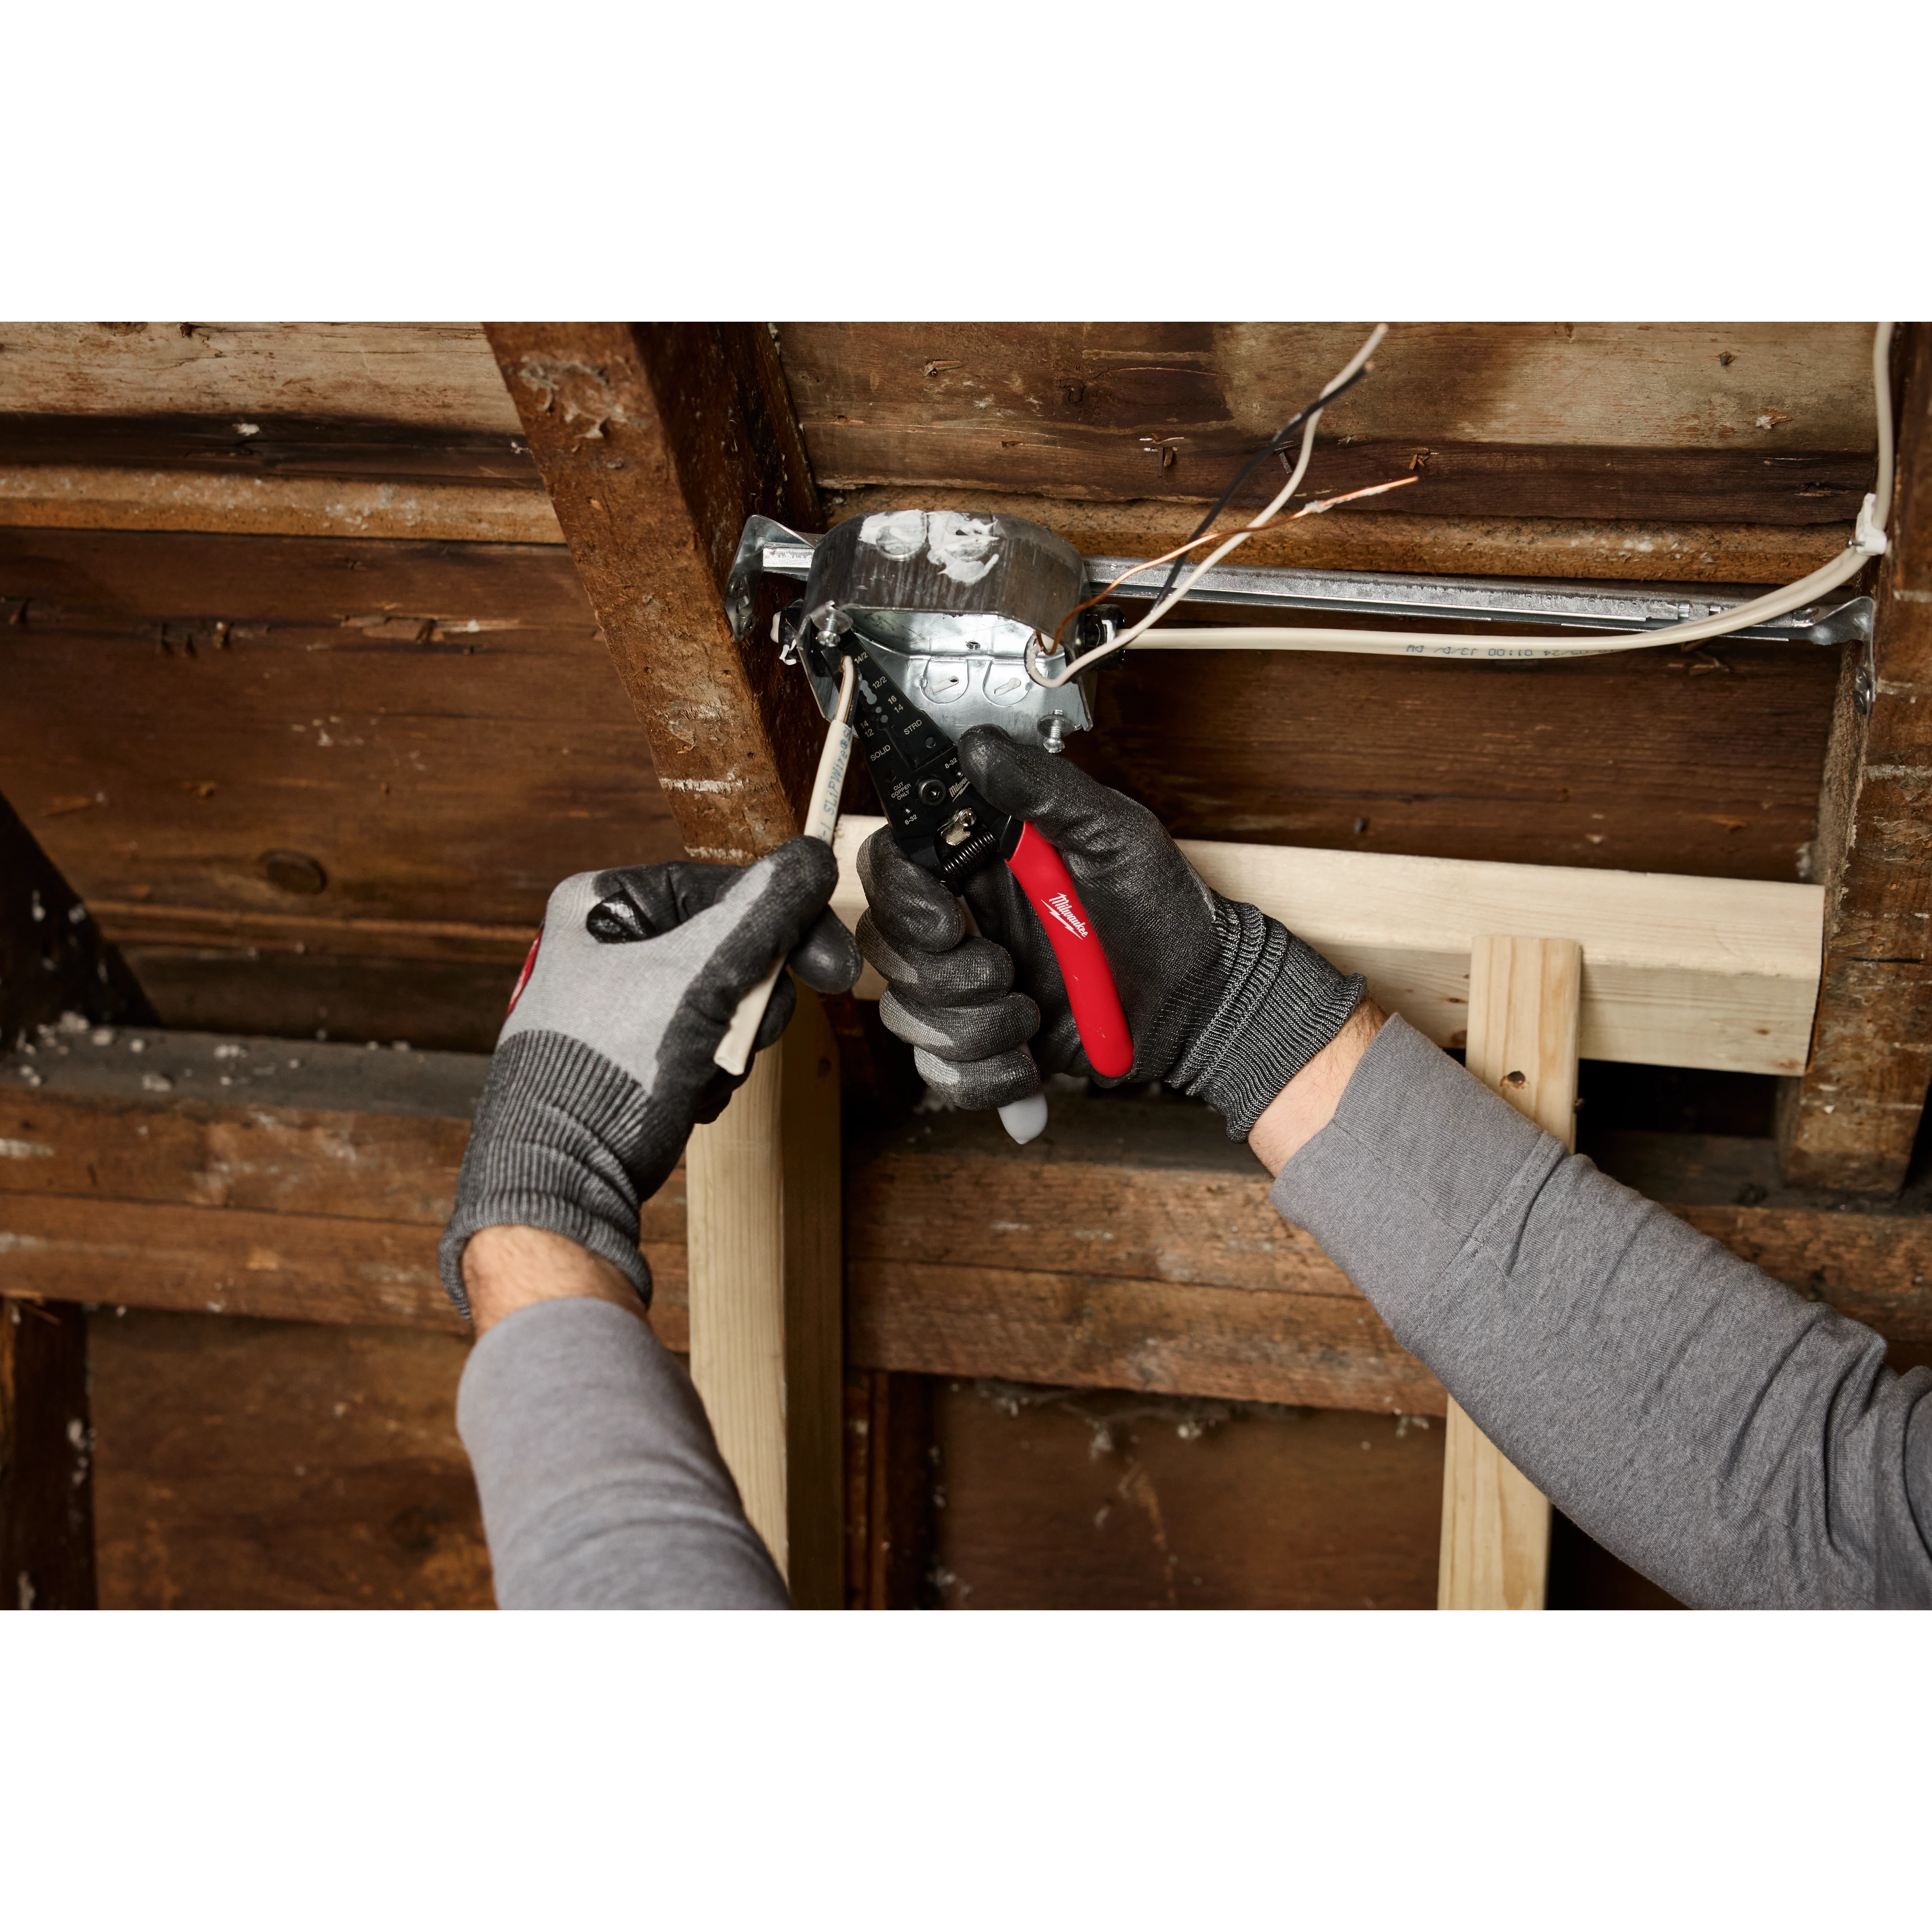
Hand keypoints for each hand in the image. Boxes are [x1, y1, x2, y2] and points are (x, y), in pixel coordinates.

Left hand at [440, 839, 858, 1317]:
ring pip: (722, 1001)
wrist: (558, 1183)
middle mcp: (602, 947)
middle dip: (748, 1002)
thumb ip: (759, 916)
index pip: (719, 889)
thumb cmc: (602, 1077)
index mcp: (599, 907)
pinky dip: (710, 1072)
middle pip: (726, 947)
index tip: (831, 962)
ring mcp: (616, 1003)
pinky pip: (702, 1042)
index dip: (783, 924)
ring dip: (731, 1043)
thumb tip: (809, 859)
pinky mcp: (630, 1054)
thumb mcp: (694, 981)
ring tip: (703, 1072)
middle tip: (752, 1032)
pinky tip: (689, 1095)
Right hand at [856, 727, 1363, 1139]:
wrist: (1198, 1001)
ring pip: (905, 1012)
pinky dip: (983, 1075)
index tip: (949, 922)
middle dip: (941, 972)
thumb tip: (978, 745)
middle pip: (886, 944)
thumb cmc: (1162, 909)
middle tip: (1003, 971)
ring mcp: (968, 984)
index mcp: (980, 862)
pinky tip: (1028, 1059)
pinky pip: (940, 1072)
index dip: (902, 897)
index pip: (891, 865)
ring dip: (969, 1024)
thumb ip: (1043, 789)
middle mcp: (963, 920)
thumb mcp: (1113, 833)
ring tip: (1031, 1013)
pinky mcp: (984, 1043)